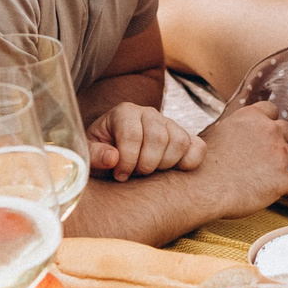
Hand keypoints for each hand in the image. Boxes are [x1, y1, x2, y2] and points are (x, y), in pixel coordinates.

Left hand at [87, 103, 205, 181]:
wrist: (115, 158)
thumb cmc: (101, 155)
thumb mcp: (89, 154)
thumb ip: (95, 155)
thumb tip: (113, 158)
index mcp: (124, 113)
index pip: (133, 134)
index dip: (127, 160)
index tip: (119, 175)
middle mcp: (148, 113)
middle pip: (159, 138)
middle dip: (146, 165)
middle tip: (135, 174)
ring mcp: (169, 124)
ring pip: (179, 142)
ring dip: (165, 165)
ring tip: (149, 172)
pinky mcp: (184, 137)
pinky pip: (198, 147)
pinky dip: (189, 162)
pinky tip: (171, 171)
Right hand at [191, 100, 287, 216]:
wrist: (201, 187)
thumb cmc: (202, 163)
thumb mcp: (218, 131)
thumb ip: (239, 127)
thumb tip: (244, 131)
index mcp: (253, 116)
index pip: (273, 111)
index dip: (269, 124)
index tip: (261, 137)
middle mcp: (270, 131)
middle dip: (281, 144)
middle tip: (265, 159)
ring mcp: (279, 155)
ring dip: (285, 166)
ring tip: (265, 177)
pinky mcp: (283, 179)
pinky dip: (284, 187)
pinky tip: (268, 191)